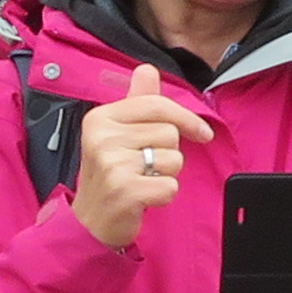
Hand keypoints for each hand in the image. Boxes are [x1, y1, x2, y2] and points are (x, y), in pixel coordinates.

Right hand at [66, 57, 214, 250]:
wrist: (89, 223)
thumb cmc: (110, 176)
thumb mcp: (117, 134)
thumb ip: (136, 102)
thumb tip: (147, 70)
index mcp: (101, 118)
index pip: (157, 104)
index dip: (186, 118)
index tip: (201, 132)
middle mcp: (102, 138)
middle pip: (170, 133)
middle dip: (167, 152)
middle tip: (144, 166)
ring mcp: (113, 165)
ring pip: (174, 159)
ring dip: (166, 174)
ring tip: (142, 181)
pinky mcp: (126, 191)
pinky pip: (170, 185)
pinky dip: (164, 195)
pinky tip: (144, 198)